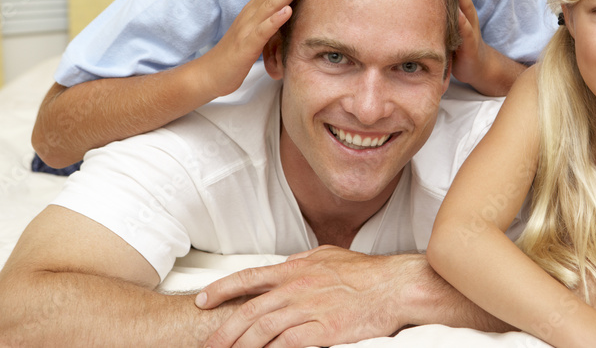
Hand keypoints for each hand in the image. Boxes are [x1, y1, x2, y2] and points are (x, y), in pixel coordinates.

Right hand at [195, 0, 311, 97]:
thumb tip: (288, 11)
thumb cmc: (235, 54)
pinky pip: (262, 32)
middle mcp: (250, 15)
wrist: (209, 74)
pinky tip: (287, 10)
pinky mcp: (246, 46)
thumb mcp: (256, 33)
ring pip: (270, 5)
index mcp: (253, 11)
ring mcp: (247, 29)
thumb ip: (269, 20)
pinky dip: (275, 19)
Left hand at [196, 246, 413, 347]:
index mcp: (296, 268)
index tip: (202, 300)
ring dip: (240, 346)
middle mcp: (297, 287)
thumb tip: (286, 265)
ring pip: (262, 330)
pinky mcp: (322, 331)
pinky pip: (286, 345)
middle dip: (223, 330)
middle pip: (249, 310)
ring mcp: (308, 309)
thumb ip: (303, 262)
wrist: (394, 286)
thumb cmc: (366, 273)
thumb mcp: (329, 256)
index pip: (249, 277)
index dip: (221, 289)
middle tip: (207, 344)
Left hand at [447, 0, 520, 95]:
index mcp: (459, 3)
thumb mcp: (443, 17)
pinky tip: (456, 13)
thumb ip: (435, 1)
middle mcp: (465, 9)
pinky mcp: (469, 41)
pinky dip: (461, 20)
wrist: (477, 65)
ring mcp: (469, 24)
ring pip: (464, 2)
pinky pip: (465, 29)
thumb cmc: (457, 40)